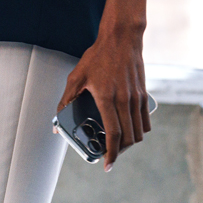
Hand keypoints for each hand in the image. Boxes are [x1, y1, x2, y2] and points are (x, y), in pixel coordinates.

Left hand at [56, 24, 150, 171]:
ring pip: (139, 131)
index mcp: (107, 98)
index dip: (111, 153)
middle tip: (109, 155)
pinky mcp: (144, 94)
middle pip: (128, 138)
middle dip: (119, 151)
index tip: (107, 165)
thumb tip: (57, 125)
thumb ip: (65, 102)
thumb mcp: (76, 78)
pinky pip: (145, 120)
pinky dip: (139, 130)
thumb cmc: (97, 56)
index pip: (113, 134)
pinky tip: (129, 131)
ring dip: (130, 142)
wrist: (122, 37)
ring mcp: (136, 97)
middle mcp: (125, 100)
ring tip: (118, 145)